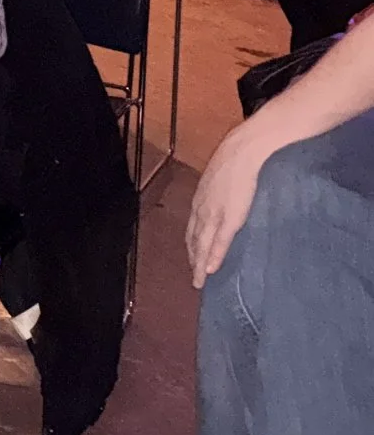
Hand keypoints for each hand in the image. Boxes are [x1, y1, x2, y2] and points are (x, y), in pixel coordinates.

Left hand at [187, 127, 271, 286]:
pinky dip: (213, 256)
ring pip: (202, 245)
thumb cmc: (234, 163)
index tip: (191, 260)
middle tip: (194, 280)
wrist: (243, 152)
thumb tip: (223, 200)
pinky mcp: (229, 216)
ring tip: (199, 282)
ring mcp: (214, 214)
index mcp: (200, 200)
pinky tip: (209, 270)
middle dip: (193, 260)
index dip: (192, 246)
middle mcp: (202, 209)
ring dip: (199, 265)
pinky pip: (219, 241)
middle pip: (194, 240)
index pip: (192, 229)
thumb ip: (218, 193)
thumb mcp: (220, 180)